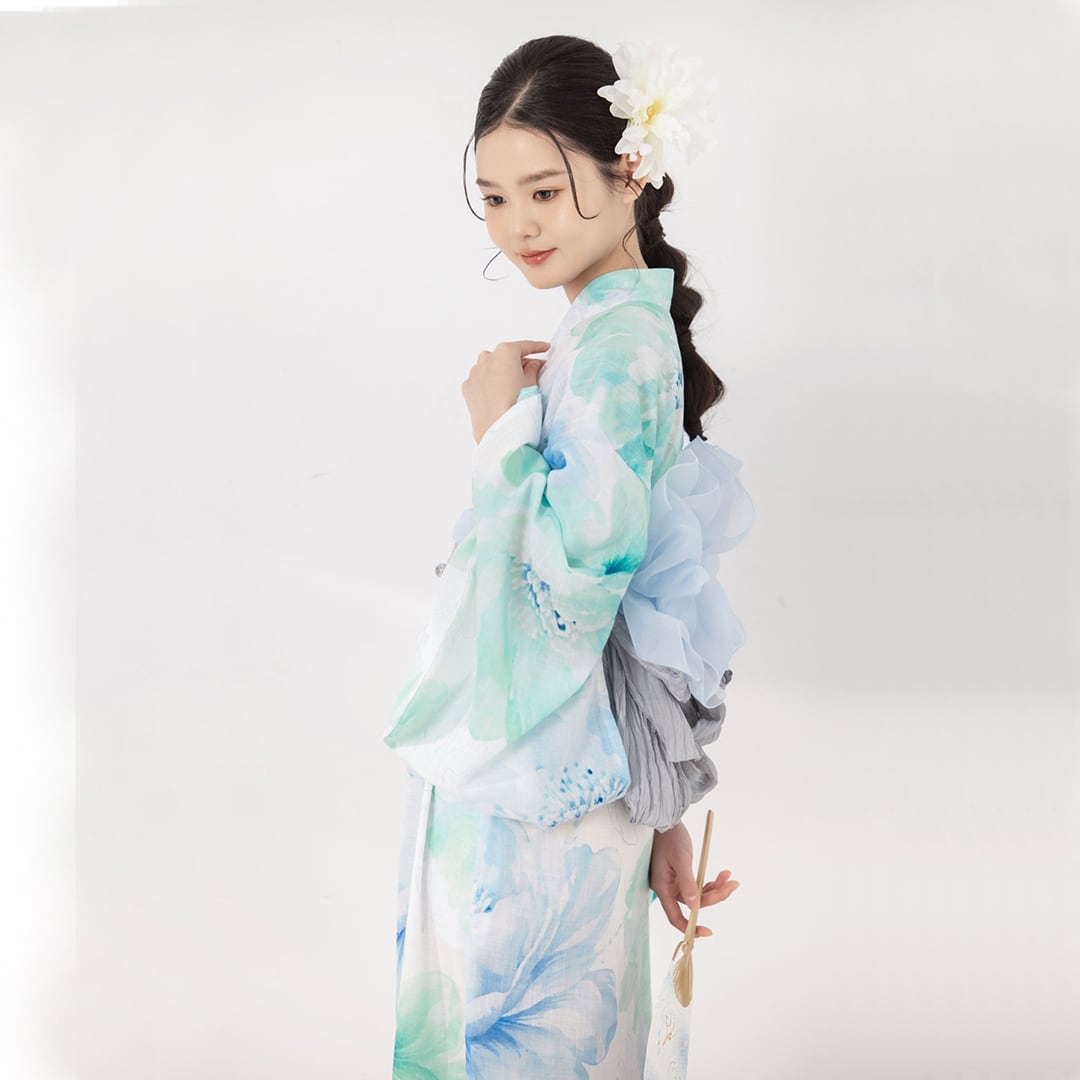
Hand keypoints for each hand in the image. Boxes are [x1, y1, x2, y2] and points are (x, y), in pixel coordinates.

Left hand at [462, 339, 548, 443]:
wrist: (498, 428)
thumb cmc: (517, 404)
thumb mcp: (532, 383)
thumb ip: (533, 369)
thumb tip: (533, 364)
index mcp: (505, 352)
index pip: (524, 346)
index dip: (537, 347)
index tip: (545, 348)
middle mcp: (487, 358)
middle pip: (506, 356)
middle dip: (518, 362)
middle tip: (532, 370)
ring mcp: (474, 372)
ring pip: (491, 367)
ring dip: (501, 372)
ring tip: (513, 385)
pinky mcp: (468, 387)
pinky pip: (481, 381)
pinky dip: (489, 383)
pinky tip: (498, 394)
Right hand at [649, 820, 740, 938]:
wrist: (666, 820)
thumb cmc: (670, 837)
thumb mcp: (681, 859)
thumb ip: (688, 883)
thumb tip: (695, 908)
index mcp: (663, 887)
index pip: (675, 917)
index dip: (690, 927)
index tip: (708, 932)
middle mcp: (668, 888)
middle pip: (693, 903)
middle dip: (714, 896)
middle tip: (732, 885)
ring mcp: (674, 882)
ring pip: (698, 894)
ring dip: (715, 888)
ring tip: (729, 877)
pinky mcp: (680, 875)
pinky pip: (697, 885)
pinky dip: (710, 882)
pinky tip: (721, 875)